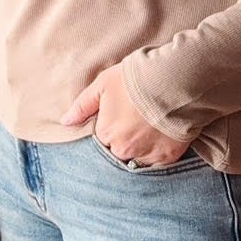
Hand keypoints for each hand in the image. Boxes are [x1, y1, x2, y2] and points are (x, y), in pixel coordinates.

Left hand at [60, 62, 192, 168]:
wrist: (174, 81)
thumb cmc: (136, 78)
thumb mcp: (103, 84)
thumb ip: (82, 105)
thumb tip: (65, 122)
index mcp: (106, 133)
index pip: (103, 138)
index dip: (113, 125)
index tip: (123, 114)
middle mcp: (123, 149)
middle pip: (120, 150)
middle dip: (126, 140)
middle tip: (138, 121)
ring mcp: (146, 154)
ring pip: (139, 158)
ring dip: (142, 147)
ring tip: (151, 127)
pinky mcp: (168, 157)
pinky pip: (159, 162)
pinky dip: (159, 151)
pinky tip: (162, 135)